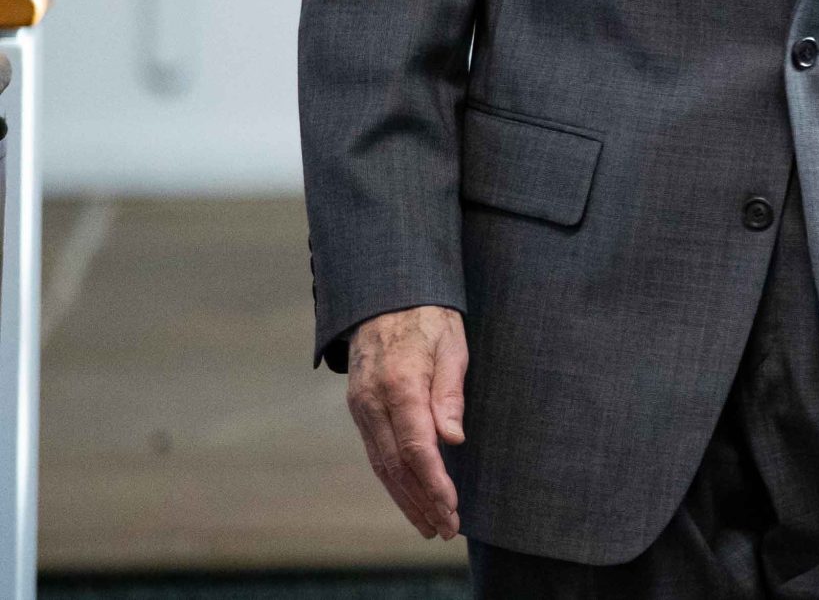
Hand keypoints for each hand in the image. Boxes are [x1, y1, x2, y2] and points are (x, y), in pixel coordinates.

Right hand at [345, 304, 467, 539]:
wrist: (384, 296)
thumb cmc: (428, 318)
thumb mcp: (452, 344)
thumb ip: (451, 392)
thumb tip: (452, 440)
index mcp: (399, 385)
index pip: (415, 447)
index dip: (433, 483)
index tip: (451, 508)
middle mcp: (372, 402)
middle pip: (396, 465)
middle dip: (421, 502)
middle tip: (445, 529)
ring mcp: (361, 408)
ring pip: (381, 465)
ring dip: (405, 499)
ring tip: (429, 525)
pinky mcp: (359, 410)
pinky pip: (376, 452)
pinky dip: (393, 480)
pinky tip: (410, 497)